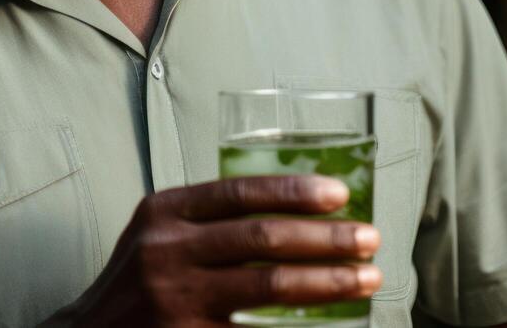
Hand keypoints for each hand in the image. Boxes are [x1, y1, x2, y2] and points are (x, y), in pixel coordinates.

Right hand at [45, 174, 381, 325]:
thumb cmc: (137, 281)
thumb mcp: (157, 234)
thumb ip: (207, 218)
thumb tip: (294, 209)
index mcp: (163, 212)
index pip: (239, 193)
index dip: (294, 191)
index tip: (340, 195)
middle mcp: (166, 251)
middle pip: (262, 238)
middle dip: (325, 238)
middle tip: (369, 239)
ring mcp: (176, 299)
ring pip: (267, 285)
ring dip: (326, 281)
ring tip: (365, 278)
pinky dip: (299, 326)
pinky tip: (329, 323)